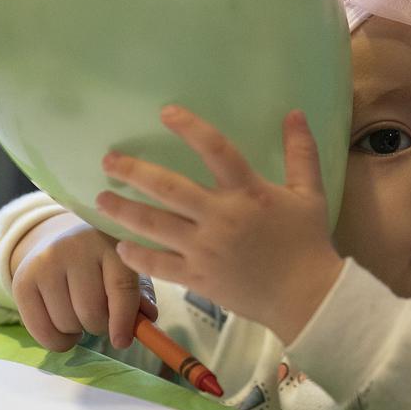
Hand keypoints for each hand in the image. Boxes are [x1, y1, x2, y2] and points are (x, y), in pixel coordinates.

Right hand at [10, 214, 157, 351]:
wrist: (62, 244)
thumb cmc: (104, 265)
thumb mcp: (129, 273)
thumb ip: (142, 297)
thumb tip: (146, 319)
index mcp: (110, 242)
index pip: (120, 286)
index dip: (124, 318)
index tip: (123, 342)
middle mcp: (75, 247)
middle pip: (90, 310)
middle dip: (100, 326)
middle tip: (101, 319)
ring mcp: (46, 262)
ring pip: (66, 322)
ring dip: (78, 332)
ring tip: (81, 316)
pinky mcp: (23, 279)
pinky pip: (40, 330)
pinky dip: (57, 340)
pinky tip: (64, 327)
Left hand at [96, 105, 343, 343]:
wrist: (306, 297)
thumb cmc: (307, 242)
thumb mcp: (310, 193)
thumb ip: (301, 152)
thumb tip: (294, 111)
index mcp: (248, 192)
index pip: (215, 149)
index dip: (190, 127)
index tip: (166, 112)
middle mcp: (220, 217)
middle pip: (168, 188)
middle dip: (133, 172)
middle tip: (108, 160)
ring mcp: (205, 249)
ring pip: (155, 226)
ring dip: (123, 211)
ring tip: (100, 198)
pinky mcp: (198, 278)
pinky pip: (159, 265)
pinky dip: (137, 256)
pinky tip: (120, 246)